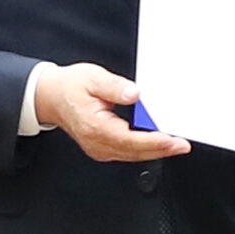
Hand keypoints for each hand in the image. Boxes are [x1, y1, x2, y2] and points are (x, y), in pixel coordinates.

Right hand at [34, 63, 188, 163]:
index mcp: (95, 127)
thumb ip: (115, 87)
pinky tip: (157, 144)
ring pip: (132, 155)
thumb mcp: (93, 78)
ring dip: (155, 151)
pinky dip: (144, 149)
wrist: (52, 97)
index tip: (171, 140)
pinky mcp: (103, 148)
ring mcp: (99, 148)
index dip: (153, 141)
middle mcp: (97, 142)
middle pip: (134, 152)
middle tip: (182, 145)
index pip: (129, 139)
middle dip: (161, 150)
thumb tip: (134, 94)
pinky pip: (127, 153)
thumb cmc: (70, 88)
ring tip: (175, 145)